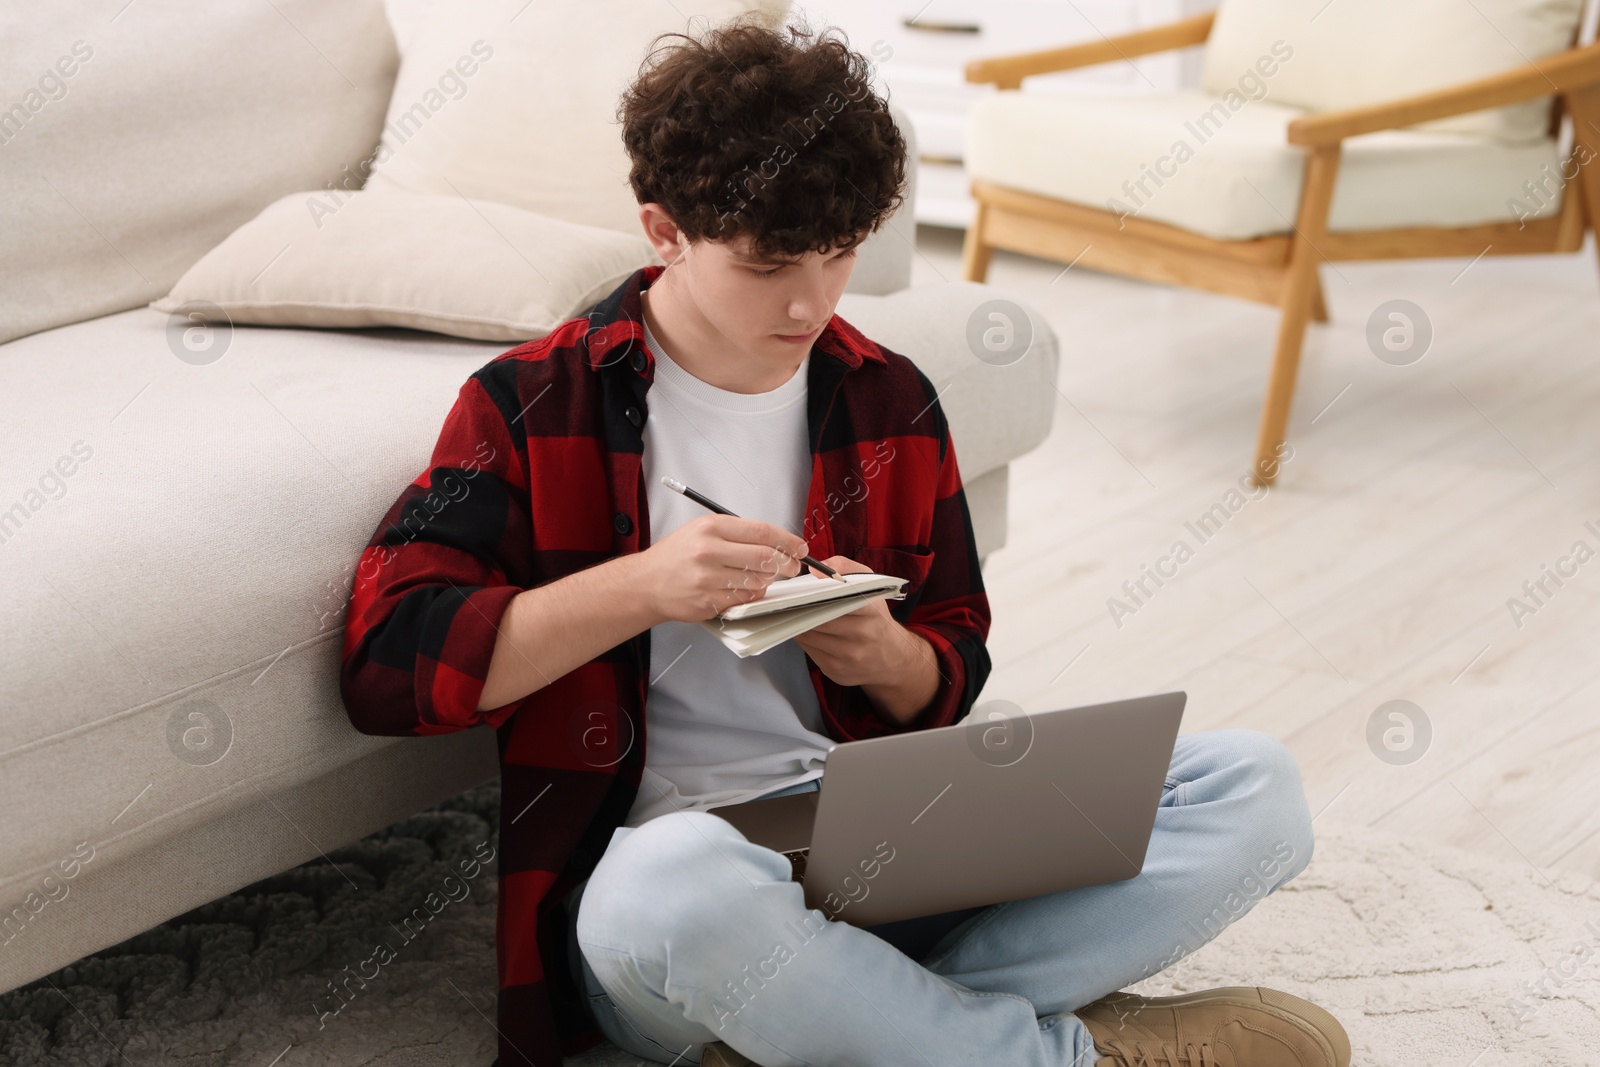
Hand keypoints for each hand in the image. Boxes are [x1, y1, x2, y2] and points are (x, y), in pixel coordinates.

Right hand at [637, 514, 815, 623]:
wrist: (646, 582)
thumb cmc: (677, 555)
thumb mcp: (702, 530)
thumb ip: (737, 534)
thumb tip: (777, 542)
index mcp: (711, 527)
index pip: (762, 531)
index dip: (787, 540)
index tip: (800, 547)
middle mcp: (709, 550)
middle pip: (765, 557)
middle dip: (786, 564)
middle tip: (792, 567)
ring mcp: (708, 578)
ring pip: (758, 581)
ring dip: (768, 581)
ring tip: (763, 577)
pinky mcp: (708, 601)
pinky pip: (744, 599)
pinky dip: (752, 595)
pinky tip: (744, 589)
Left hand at [791, 556, 919, 687]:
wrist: (893, 658)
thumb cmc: (877, 618)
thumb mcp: (871, 585)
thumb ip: (845, 567)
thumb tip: (814, 570)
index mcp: (871, 610)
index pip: (837, 598)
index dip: (815, 593)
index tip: (804, 589)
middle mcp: (862, 635)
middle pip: (817, 619)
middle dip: (802, 610)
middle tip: (793, 602)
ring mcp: (849, 657)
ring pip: (809, 636)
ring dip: (801, 625)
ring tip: (800, 615)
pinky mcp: (837, 672)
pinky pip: (809, 652)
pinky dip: (807, 641)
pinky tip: (812, 633)